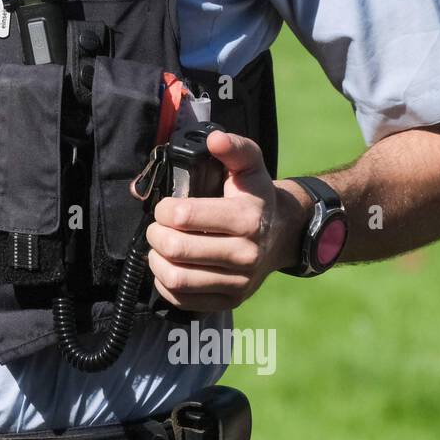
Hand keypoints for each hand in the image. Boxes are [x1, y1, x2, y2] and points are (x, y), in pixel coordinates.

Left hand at [145, 131, 308, 311]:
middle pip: (176, 249)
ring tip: (160, 247)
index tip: (165, 208)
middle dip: (155, 235)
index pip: (183, 216)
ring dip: (157, 261)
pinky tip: (170, 267)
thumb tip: (214, 139)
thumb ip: (234, 148)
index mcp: (247, 218)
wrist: (283, 234)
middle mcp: (246, 254)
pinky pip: (184, 300)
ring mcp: (240, 282)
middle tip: (157, 228)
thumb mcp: (250, 166)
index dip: (163, 210)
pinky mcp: (231, 300)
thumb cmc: (255, 197)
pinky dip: (166, 285)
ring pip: (176, 279)